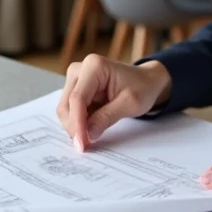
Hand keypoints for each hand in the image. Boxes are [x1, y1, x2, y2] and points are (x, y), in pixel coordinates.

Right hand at [55, 55, 171, 150]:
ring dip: (76, 125)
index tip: (81, 144)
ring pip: (66, 109)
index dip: (77, 123)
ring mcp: (76, 79)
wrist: (146, 81)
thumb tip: (87, 136)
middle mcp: (80, 69)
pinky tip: (91, 128)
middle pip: (66, 104)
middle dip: (74, 126)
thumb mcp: (129, 104)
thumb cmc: (141, 87)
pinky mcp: (76, 89)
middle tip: (85, 145)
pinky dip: (79, 122)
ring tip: (91, 136)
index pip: (77, 98)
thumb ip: (106, 118)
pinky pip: (71, 111)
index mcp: (94, 66)